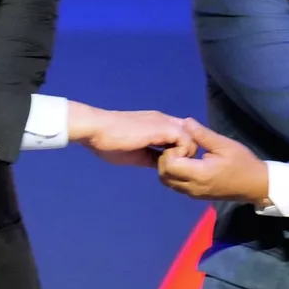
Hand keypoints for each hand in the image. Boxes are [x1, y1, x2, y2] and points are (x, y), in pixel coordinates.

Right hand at [68, 102, 191, 167]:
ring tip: (174, 167)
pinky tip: (171, 164)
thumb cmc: (109, 143)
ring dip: (186, 154)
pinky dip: (183, 154)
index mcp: (156, 125)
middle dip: (187, 152)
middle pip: (190, 135)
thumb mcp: (135, 154)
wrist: (96, 130)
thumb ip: (151, 157)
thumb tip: (162, 166)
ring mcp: (165, 123)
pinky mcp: (163, 128)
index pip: (180, 135)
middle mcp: (164, 121)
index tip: (173, 165)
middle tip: (177, 168)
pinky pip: (186, 141)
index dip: (180, 150)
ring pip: (192, 137)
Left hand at [157, 119, 269, 202]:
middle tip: (182, 148)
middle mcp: (192, 187)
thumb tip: (185, 121)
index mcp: (200, 174)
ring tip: (184, 155)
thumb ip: (203, 135)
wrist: (255, 185)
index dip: (172, 151)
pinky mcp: (194, 195)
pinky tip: (186, 163)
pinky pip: (175, 184)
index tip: (186, 144)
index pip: (169, 165)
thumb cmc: (243, 163)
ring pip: (166, 181)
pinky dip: (174, 173)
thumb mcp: (225, 145)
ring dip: (169, 166)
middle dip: (166, 158)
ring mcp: (192, 193)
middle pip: (163, 174)